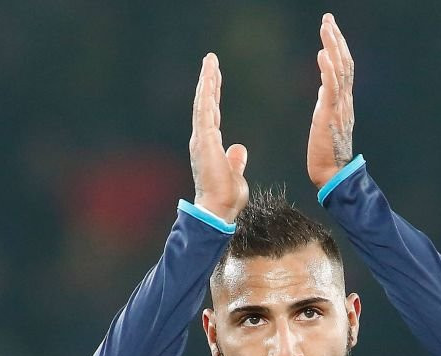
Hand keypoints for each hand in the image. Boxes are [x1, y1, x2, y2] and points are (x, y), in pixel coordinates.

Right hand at [190, 53, 248, 222]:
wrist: (217, 210)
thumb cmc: (225, 198)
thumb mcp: (235, 175)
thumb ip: (235, 160)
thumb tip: (238, 148)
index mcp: (210, 146)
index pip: (212, 114)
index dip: (213, 95)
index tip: (215, 78)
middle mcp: (202, 140)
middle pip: (205, 104)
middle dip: (208, 81)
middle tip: (210, 60)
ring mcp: (201, 139)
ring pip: (203, 104)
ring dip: (207, 81)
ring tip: (210, 61)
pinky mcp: (204, 141)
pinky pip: (204, 112)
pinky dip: (206, 94)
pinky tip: (208, 79)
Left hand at [307, 13, 355, 189]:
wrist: (332, 175)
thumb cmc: (326, 153)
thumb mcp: (326, 122)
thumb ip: (327, 104)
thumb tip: (324, 89)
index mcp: (343, 102)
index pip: (343, 68)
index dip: (338, 47)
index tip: (330, 29)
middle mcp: (345, 101)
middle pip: (344, 63)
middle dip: (336, 39)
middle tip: (328, 18)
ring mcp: (339, 107)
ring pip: (340, 70)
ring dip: (333, 46)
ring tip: (326, 27)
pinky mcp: (330, 116)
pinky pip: (332, 88)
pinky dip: (327, 70)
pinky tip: (322, 53)